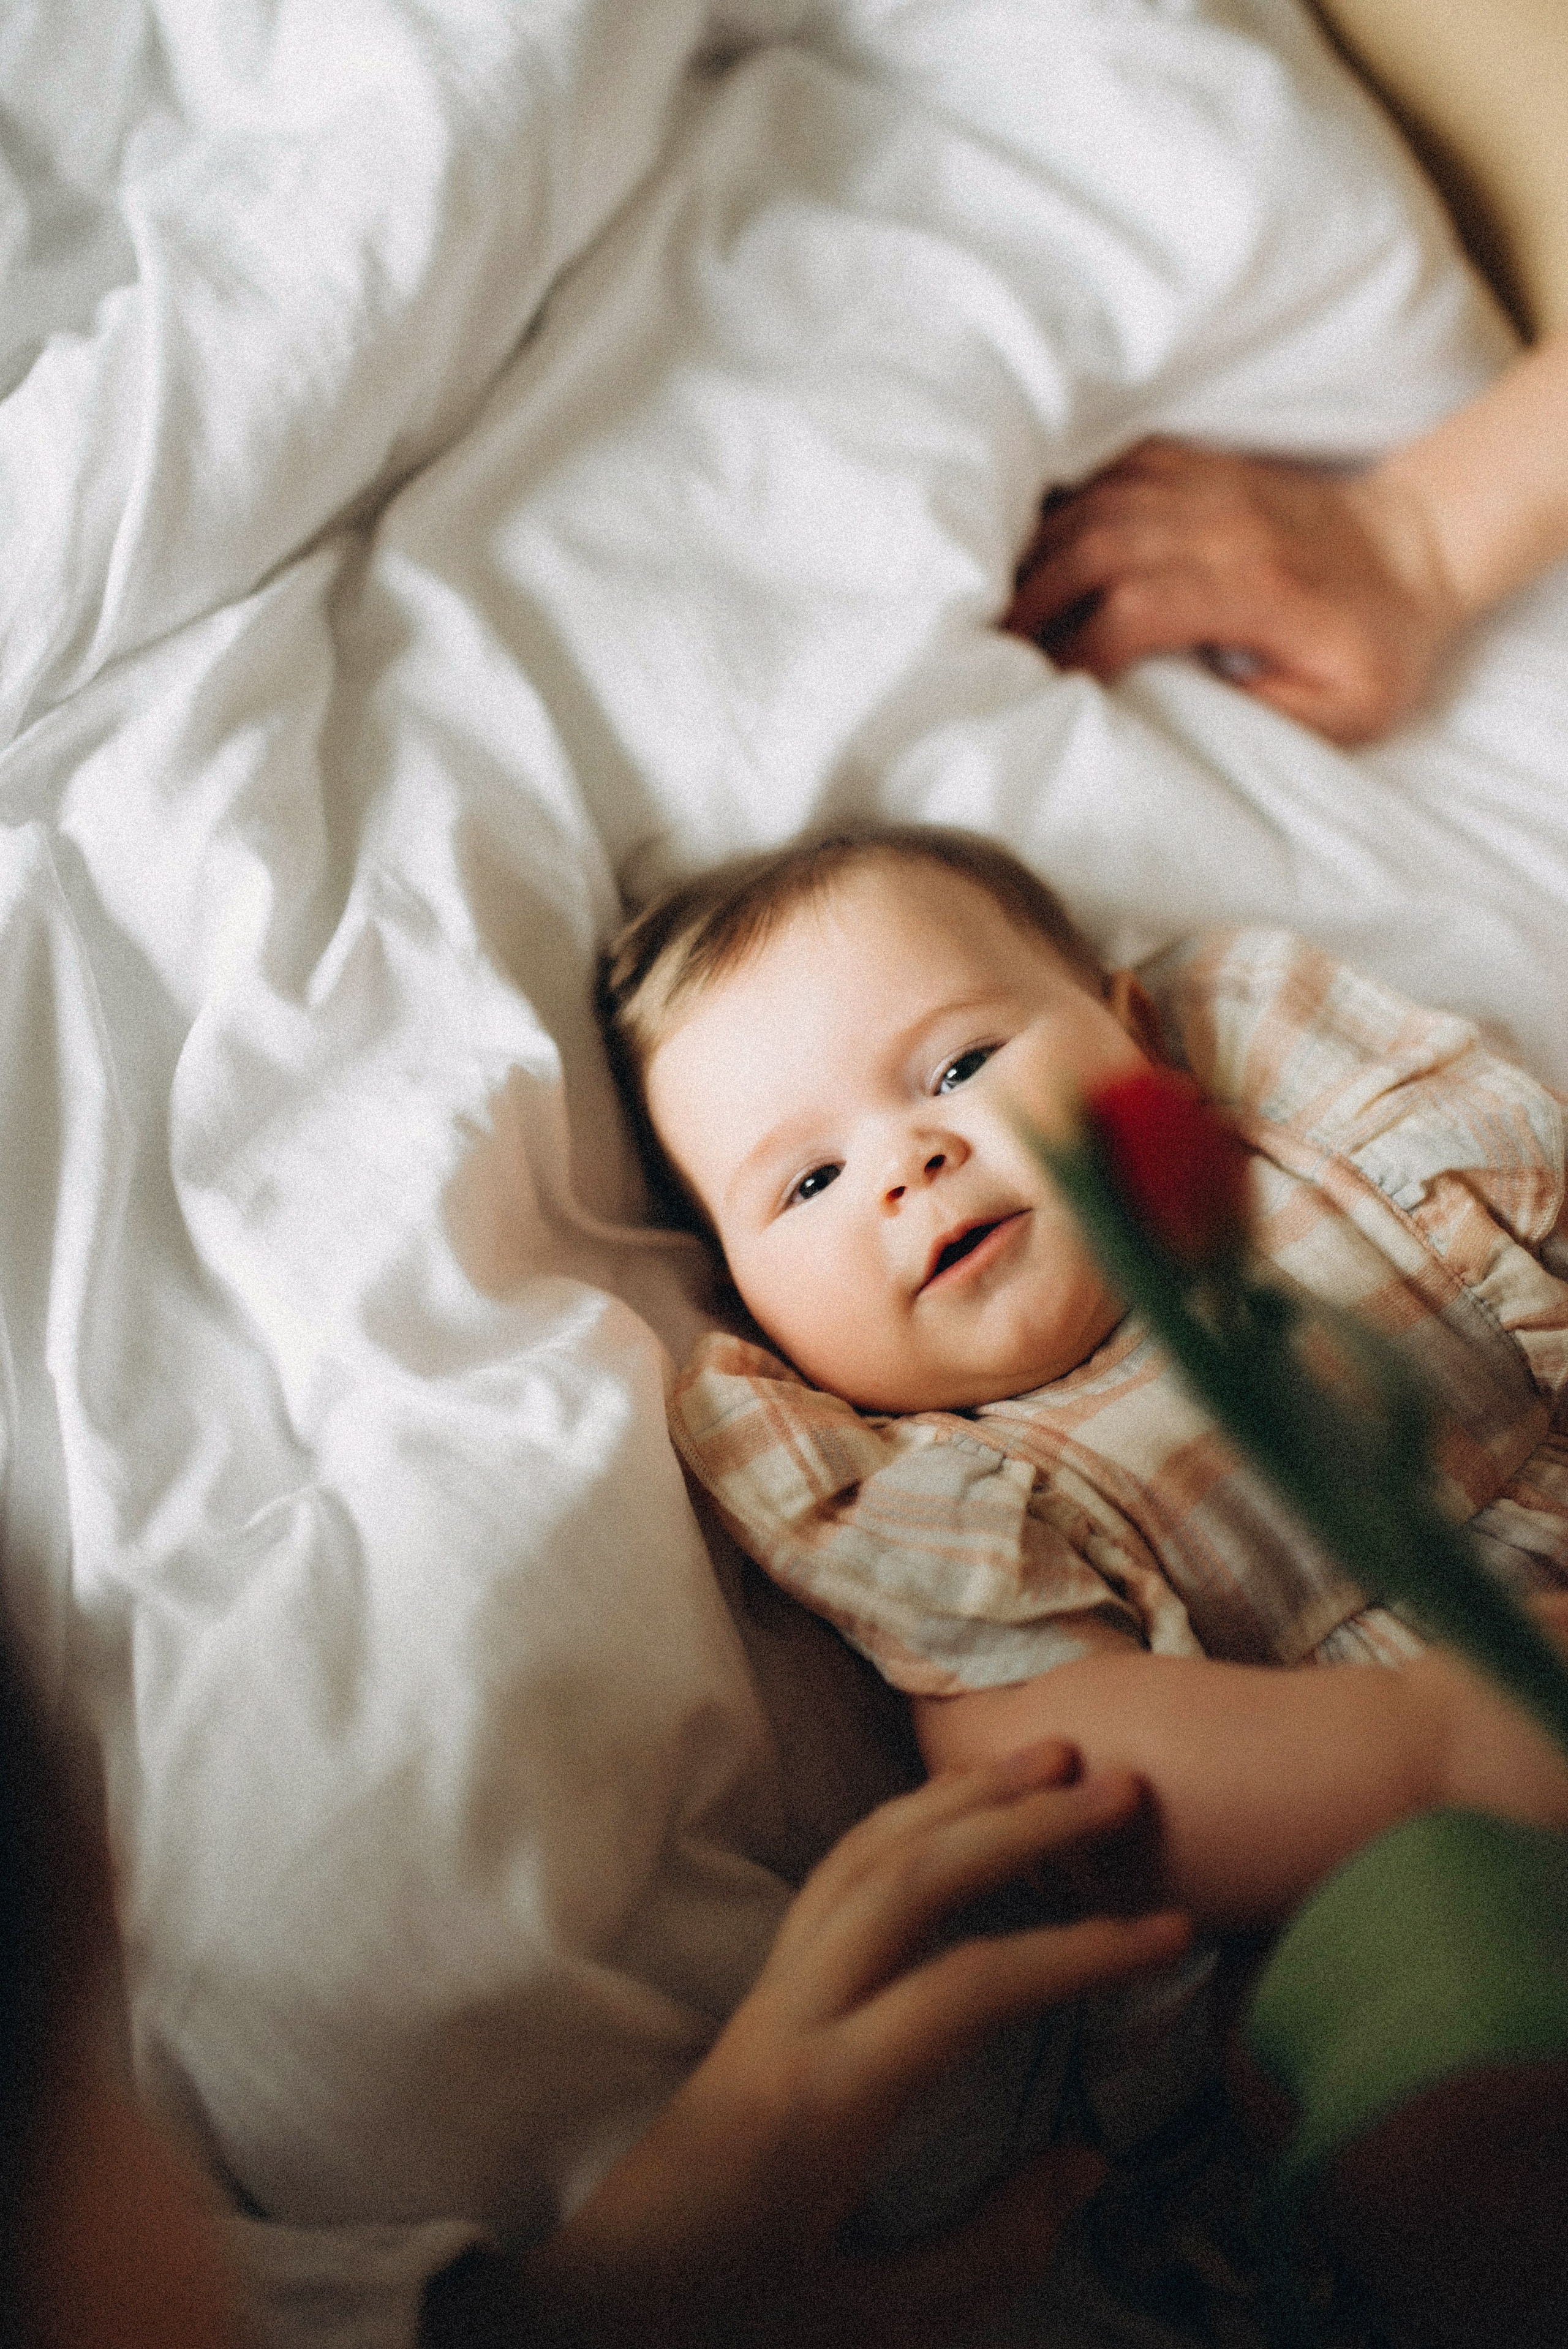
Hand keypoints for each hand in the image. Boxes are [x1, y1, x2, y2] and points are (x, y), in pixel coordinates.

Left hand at [513, 1744, 1188, 2348]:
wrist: (604, 2299)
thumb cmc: (738, 2311)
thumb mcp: (872, 2320)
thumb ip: (989, 2249)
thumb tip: (1085, 2159)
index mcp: (825, 2100)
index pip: (964, 1990)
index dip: (1074, 1954)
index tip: (1168, 1932)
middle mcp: (793, 2016)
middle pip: (909, 1878)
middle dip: (1018, 1822)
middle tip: (1118, 1788)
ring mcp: (770, 1988)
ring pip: (865, 1854)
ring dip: (960, 1796)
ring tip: (1050, 1759)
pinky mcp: (763, 1986)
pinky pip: (836, 1872)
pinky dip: (907, 1819)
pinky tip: (960, 1808)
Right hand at [1003, 437, 1463, 745]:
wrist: (1419, 549)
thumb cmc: (1378, 646)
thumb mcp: (1343, 712)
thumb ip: (1263, 718)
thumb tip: (1176, 719)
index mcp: (1258, 588)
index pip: (1139, 606)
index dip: (1080, 648)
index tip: (1046, 688)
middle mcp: (1226, 524)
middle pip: (1099, 546)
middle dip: (1035, 598)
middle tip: (990, 647)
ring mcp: (1212, 486)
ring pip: (1097, 503)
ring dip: (1039, 551)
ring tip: (1000, 602)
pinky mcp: (1202, 467)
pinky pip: (1113, 470)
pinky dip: (1066, 503)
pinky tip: (1039, 544)